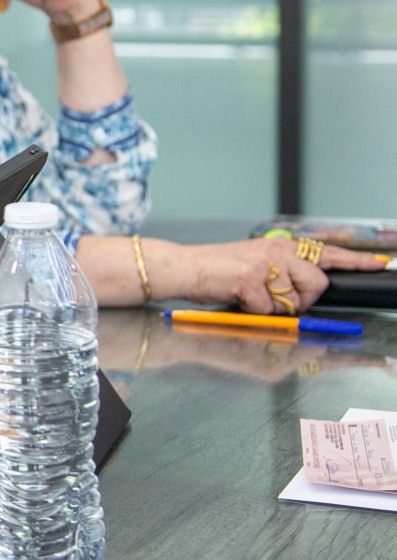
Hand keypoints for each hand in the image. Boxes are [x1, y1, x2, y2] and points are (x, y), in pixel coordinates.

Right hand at [172, 237, 385, 313]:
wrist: (183, 268)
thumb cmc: (218, 274)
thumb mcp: (258, 269)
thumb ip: (286, 279)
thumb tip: (306, 301)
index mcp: (284, 247)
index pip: (328, 253)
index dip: (357, 261)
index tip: (381, 263)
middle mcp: (279, 251)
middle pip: (317, 284)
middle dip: (300, 300)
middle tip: (271, 297)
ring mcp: (265, 264)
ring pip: (293, 301)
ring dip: (272, 308)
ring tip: (249, 297)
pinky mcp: (249, 279)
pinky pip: (267, 310)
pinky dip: (251, 312)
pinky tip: (236, 299)